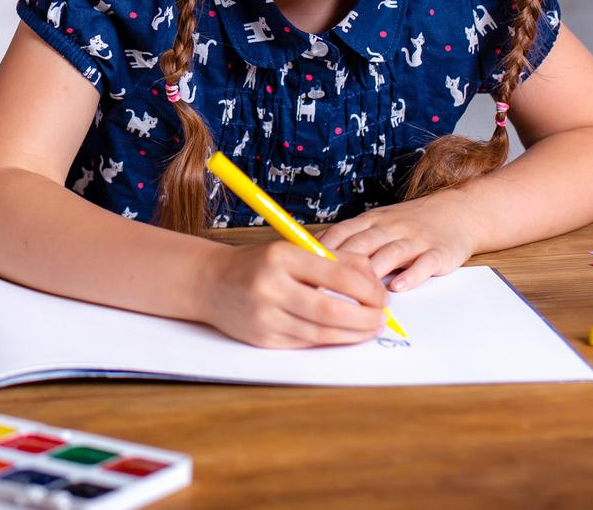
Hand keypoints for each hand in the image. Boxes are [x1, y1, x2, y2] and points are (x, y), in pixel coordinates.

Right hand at [195, 239, 386, 347]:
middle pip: (333, 310)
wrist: (210, 282)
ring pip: (322, 332)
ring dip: (354, 334)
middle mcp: (271, 286)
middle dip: (366, 319)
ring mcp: (265, 316)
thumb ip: (335, 261)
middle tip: (381, 319)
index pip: (339, 276)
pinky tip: (342, 334)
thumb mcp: (293, 250)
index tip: (382, 297)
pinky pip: (307, 343)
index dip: (369, 291)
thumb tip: (375, 284)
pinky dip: (330, 340)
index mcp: (282, 256)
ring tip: (369, 329)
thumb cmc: (259, 264)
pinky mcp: (263, 339)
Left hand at [317, 196, 477, 291]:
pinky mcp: (438, 252)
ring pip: (390, 253)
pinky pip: (423, 264)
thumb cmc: (408, 225)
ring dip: (373, 272)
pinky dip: (411, 276)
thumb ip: (352, 241)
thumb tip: (315, 263)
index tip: (304, 270)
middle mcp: (390, 228)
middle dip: (341, 266)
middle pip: (362, 244)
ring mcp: (415, 239)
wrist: (457, 213)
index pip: (341, 233)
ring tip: (357, 293)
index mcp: (371, 221)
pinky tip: (398, 289)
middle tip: (323, 288)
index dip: (322, 251)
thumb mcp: (377, 225)